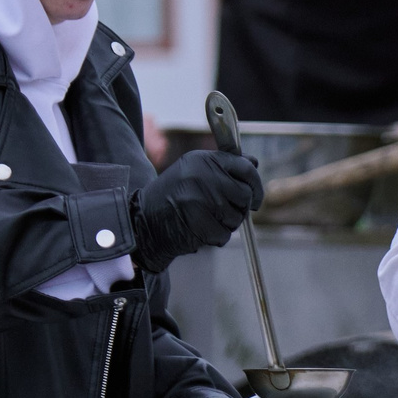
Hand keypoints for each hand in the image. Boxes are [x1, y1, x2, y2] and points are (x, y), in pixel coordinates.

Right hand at [132, 151, 264, 271]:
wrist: (142, 221)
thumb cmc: (172, 196)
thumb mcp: (193, 171)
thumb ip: (223, 166)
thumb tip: (254, 163)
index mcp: (203, 160)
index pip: (246, 167)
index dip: (255, 183)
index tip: (255, 196)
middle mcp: (203, 176)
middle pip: (245, 194)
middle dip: (240, 207)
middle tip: (225, 212)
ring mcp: (201, 199)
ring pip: (238, 216)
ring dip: (227, 223)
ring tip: (206, 219)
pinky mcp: (198, 222)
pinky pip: (225, 234)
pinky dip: (216, 237)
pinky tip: (200, 230)